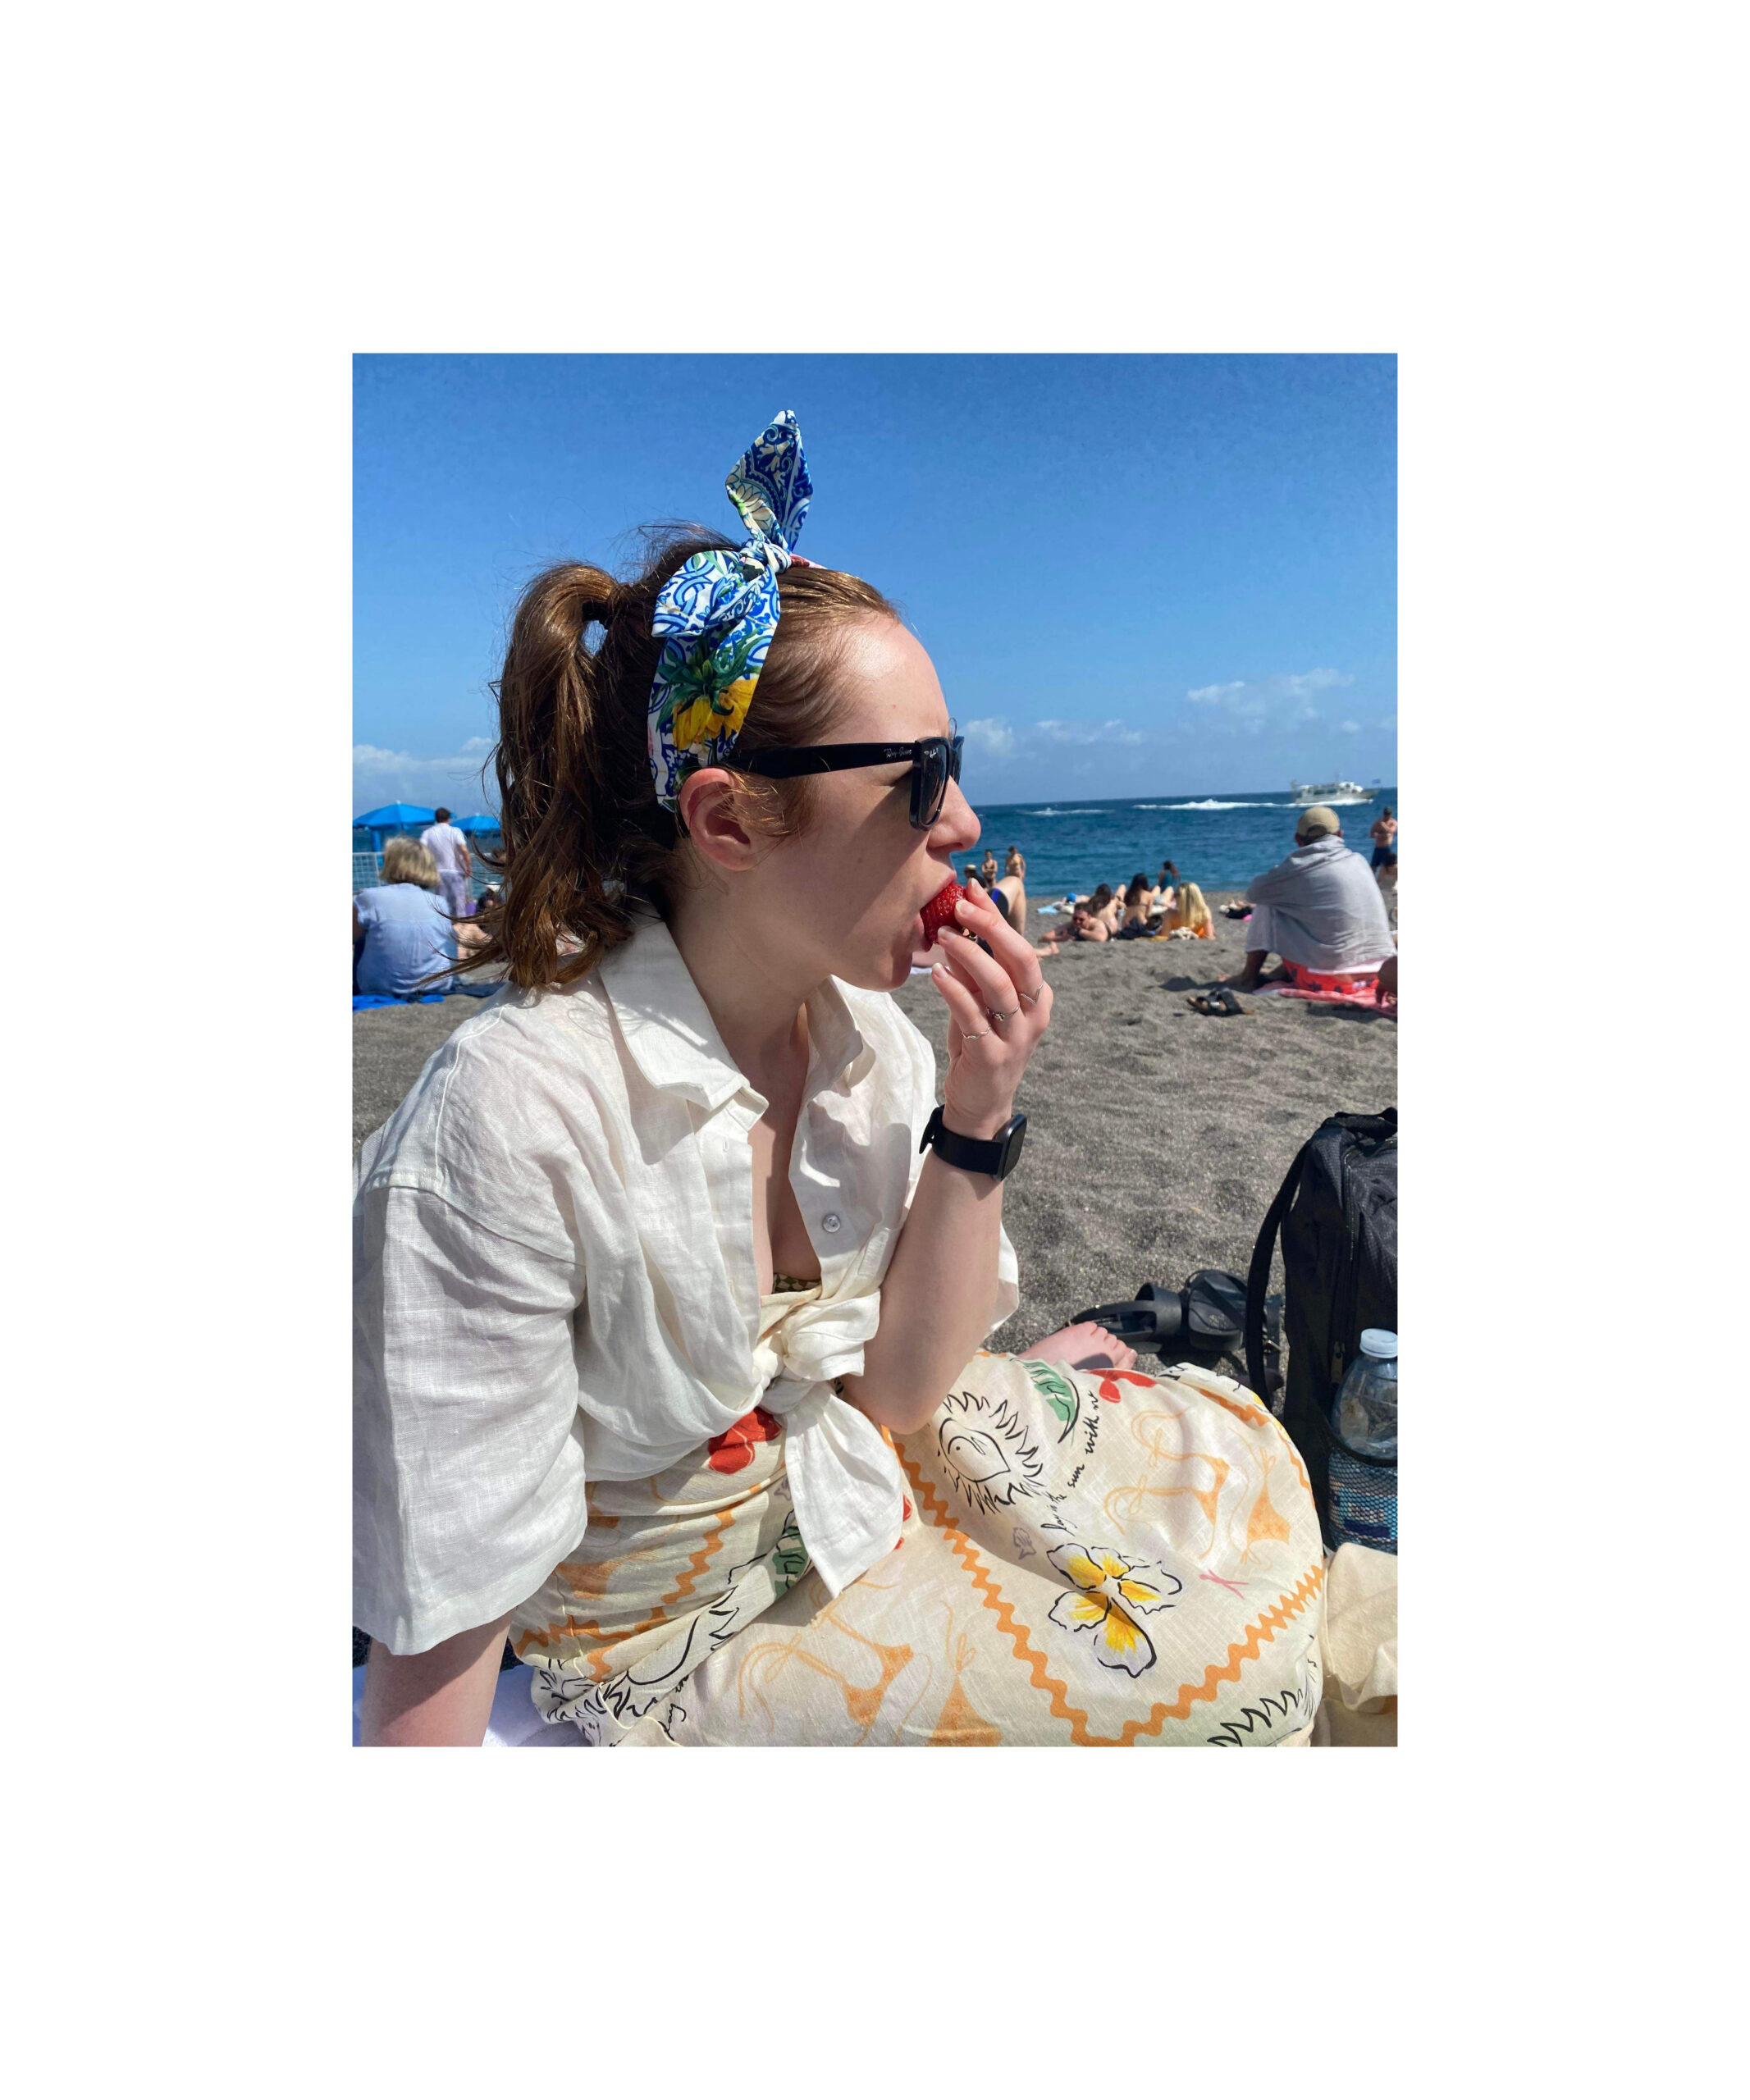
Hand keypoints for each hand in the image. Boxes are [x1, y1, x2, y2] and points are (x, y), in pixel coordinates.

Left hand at [928, 877, 1052, 1136]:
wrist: (980, 1104)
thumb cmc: (979, 1046)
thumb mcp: (978, 1004)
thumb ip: (971, 971)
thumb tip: (956, 925)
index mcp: (1038, 997)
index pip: (1021, 947)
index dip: (997, 916)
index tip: (972, 888)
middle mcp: (1034, 1014)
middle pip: (1021, 960)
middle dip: (991, 927)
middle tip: (960, 904)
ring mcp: (1016, 1036)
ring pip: (999, 985)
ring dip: (970, 955)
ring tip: (943, 935)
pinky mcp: (992, 1055)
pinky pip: (973, 1015)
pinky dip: (954, 990)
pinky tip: (936, 973)